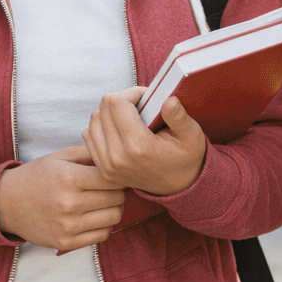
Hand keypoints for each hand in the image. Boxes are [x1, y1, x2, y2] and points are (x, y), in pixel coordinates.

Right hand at [0, 146, 126, 250]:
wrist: (6, 204)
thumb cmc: (35, 177)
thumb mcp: (58, 157)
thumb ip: (87, 151)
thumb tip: (113, 153)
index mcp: (68, 178)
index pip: (110, 178)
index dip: (118, 175)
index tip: (116, 174)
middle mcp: (69, 203)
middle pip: (116, 198)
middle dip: (120, 191)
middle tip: (114, 187)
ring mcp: (68, 226)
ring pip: (113, 218)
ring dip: (115, 208)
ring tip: (106, 201)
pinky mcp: (66, 243)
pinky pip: (102, 236)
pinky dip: (105, 225)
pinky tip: (96, 216)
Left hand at [81, 88, 205, 196]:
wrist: (178, 188)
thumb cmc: (185, 159)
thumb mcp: (192, 136)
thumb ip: (179, 117)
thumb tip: (168, 100)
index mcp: (139, 147)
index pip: (116, 103)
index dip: (131, 93)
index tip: (144, 98)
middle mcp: (118, 157)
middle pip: (103, 109)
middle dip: (121, 100)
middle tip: (139, 106)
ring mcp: (107, 165)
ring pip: (94, 120)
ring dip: (109, 113)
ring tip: (129, 117)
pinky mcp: (103, 169)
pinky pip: (89, 136)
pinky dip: (101, 127)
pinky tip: (118, 128)